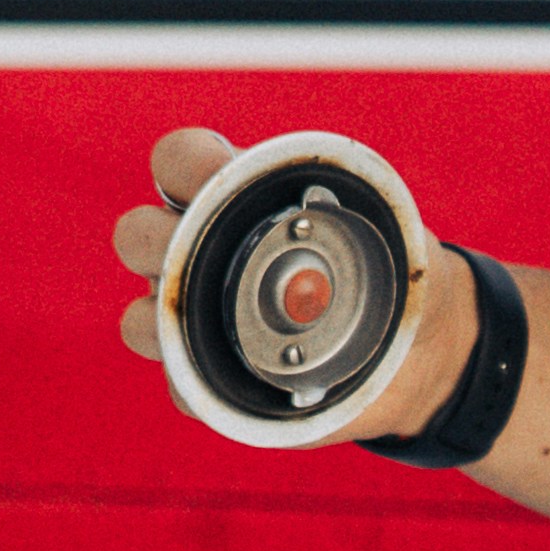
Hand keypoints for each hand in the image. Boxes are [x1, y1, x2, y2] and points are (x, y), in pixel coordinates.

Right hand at [112, 126, 466, 442]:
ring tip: (218, 326)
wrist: (413, 351)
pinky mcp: (210, 380)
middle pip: (136, 235)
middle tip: (199, 253)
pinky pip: (182, 388)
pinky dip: (207, 390)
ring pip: (140, 320)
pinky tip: (258, 385)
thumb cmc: (393, 271)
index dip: (186, 163)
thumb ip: (366, 225)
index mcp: (233, 196)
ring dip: (164, 322)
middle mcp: (198, 251)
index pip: (179, 160)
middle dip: (152, 240)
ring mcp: (197, 318)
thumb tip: (344, 240)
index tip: (217, 177)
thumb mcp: (396, 235)